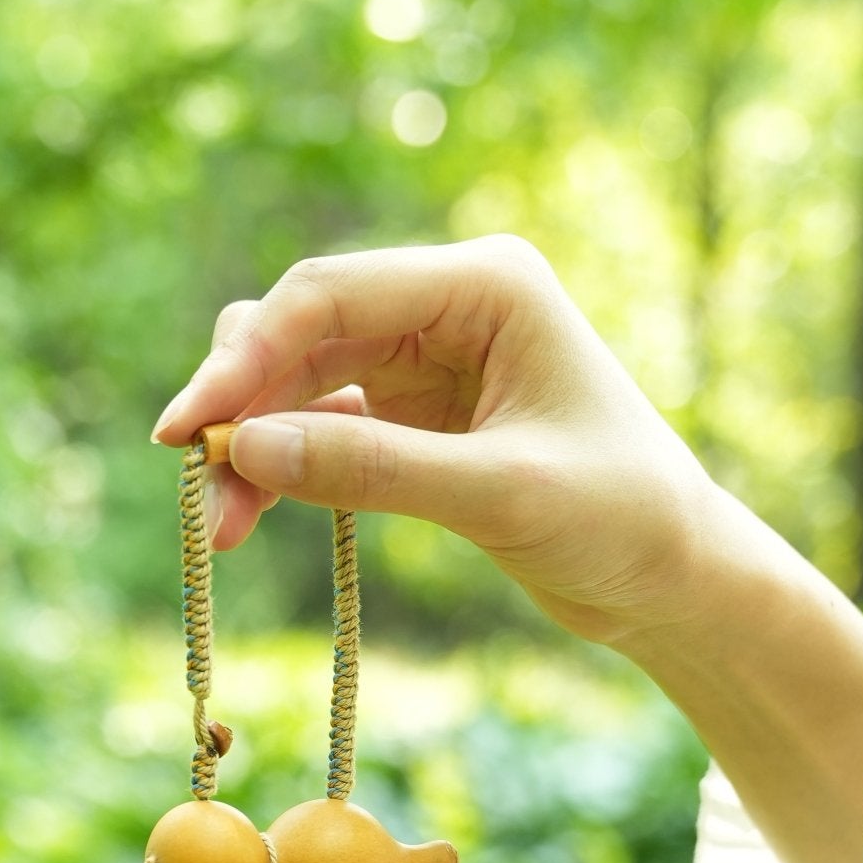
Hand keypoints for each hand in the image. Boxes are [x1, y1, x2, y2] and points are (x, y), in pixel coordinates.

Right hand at [151, 235, 723, 647]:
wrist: (674, 577)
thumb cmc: (619, 519)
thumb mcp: (496, 495)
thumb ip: (373, 469)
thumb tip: (246, 451)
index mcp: (484, 285)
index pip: (331, 297)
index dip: (246, 359)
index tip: (188, 429)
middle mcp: (449, 306)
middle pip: (302, 332)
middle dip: (240, 404)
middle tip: (191, 481)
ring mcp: (429, 360)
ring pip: (301, 383)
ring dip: (253, 445)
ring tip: (218, 527)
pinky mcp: (418, 417)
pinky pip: (325, 428)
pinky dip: (285, 469)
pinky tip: (250, 517)